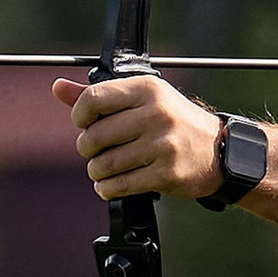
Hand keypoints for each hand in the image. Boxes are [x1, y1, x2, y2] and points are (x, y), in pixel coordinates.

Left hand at [55, 72, 219, 200]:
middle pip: (95, 136)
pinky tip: (110, 184)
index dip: (79, 115)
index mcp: (148, 90)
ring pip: (104, 164)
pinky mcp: (167, 173)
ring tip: (103, 169)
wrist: (220, 151)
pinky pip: (120, 185)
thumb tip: (57, 88)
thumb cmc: (175, 123)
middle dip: (87, 148)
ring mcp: (163, 145)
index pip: (93, 99)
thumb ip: (100, 96)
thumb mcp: (143, 100)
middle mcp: (156, 114)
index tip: (84, 123)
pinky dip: (107, 189)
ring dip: (97, 171)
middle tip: (95, 150)